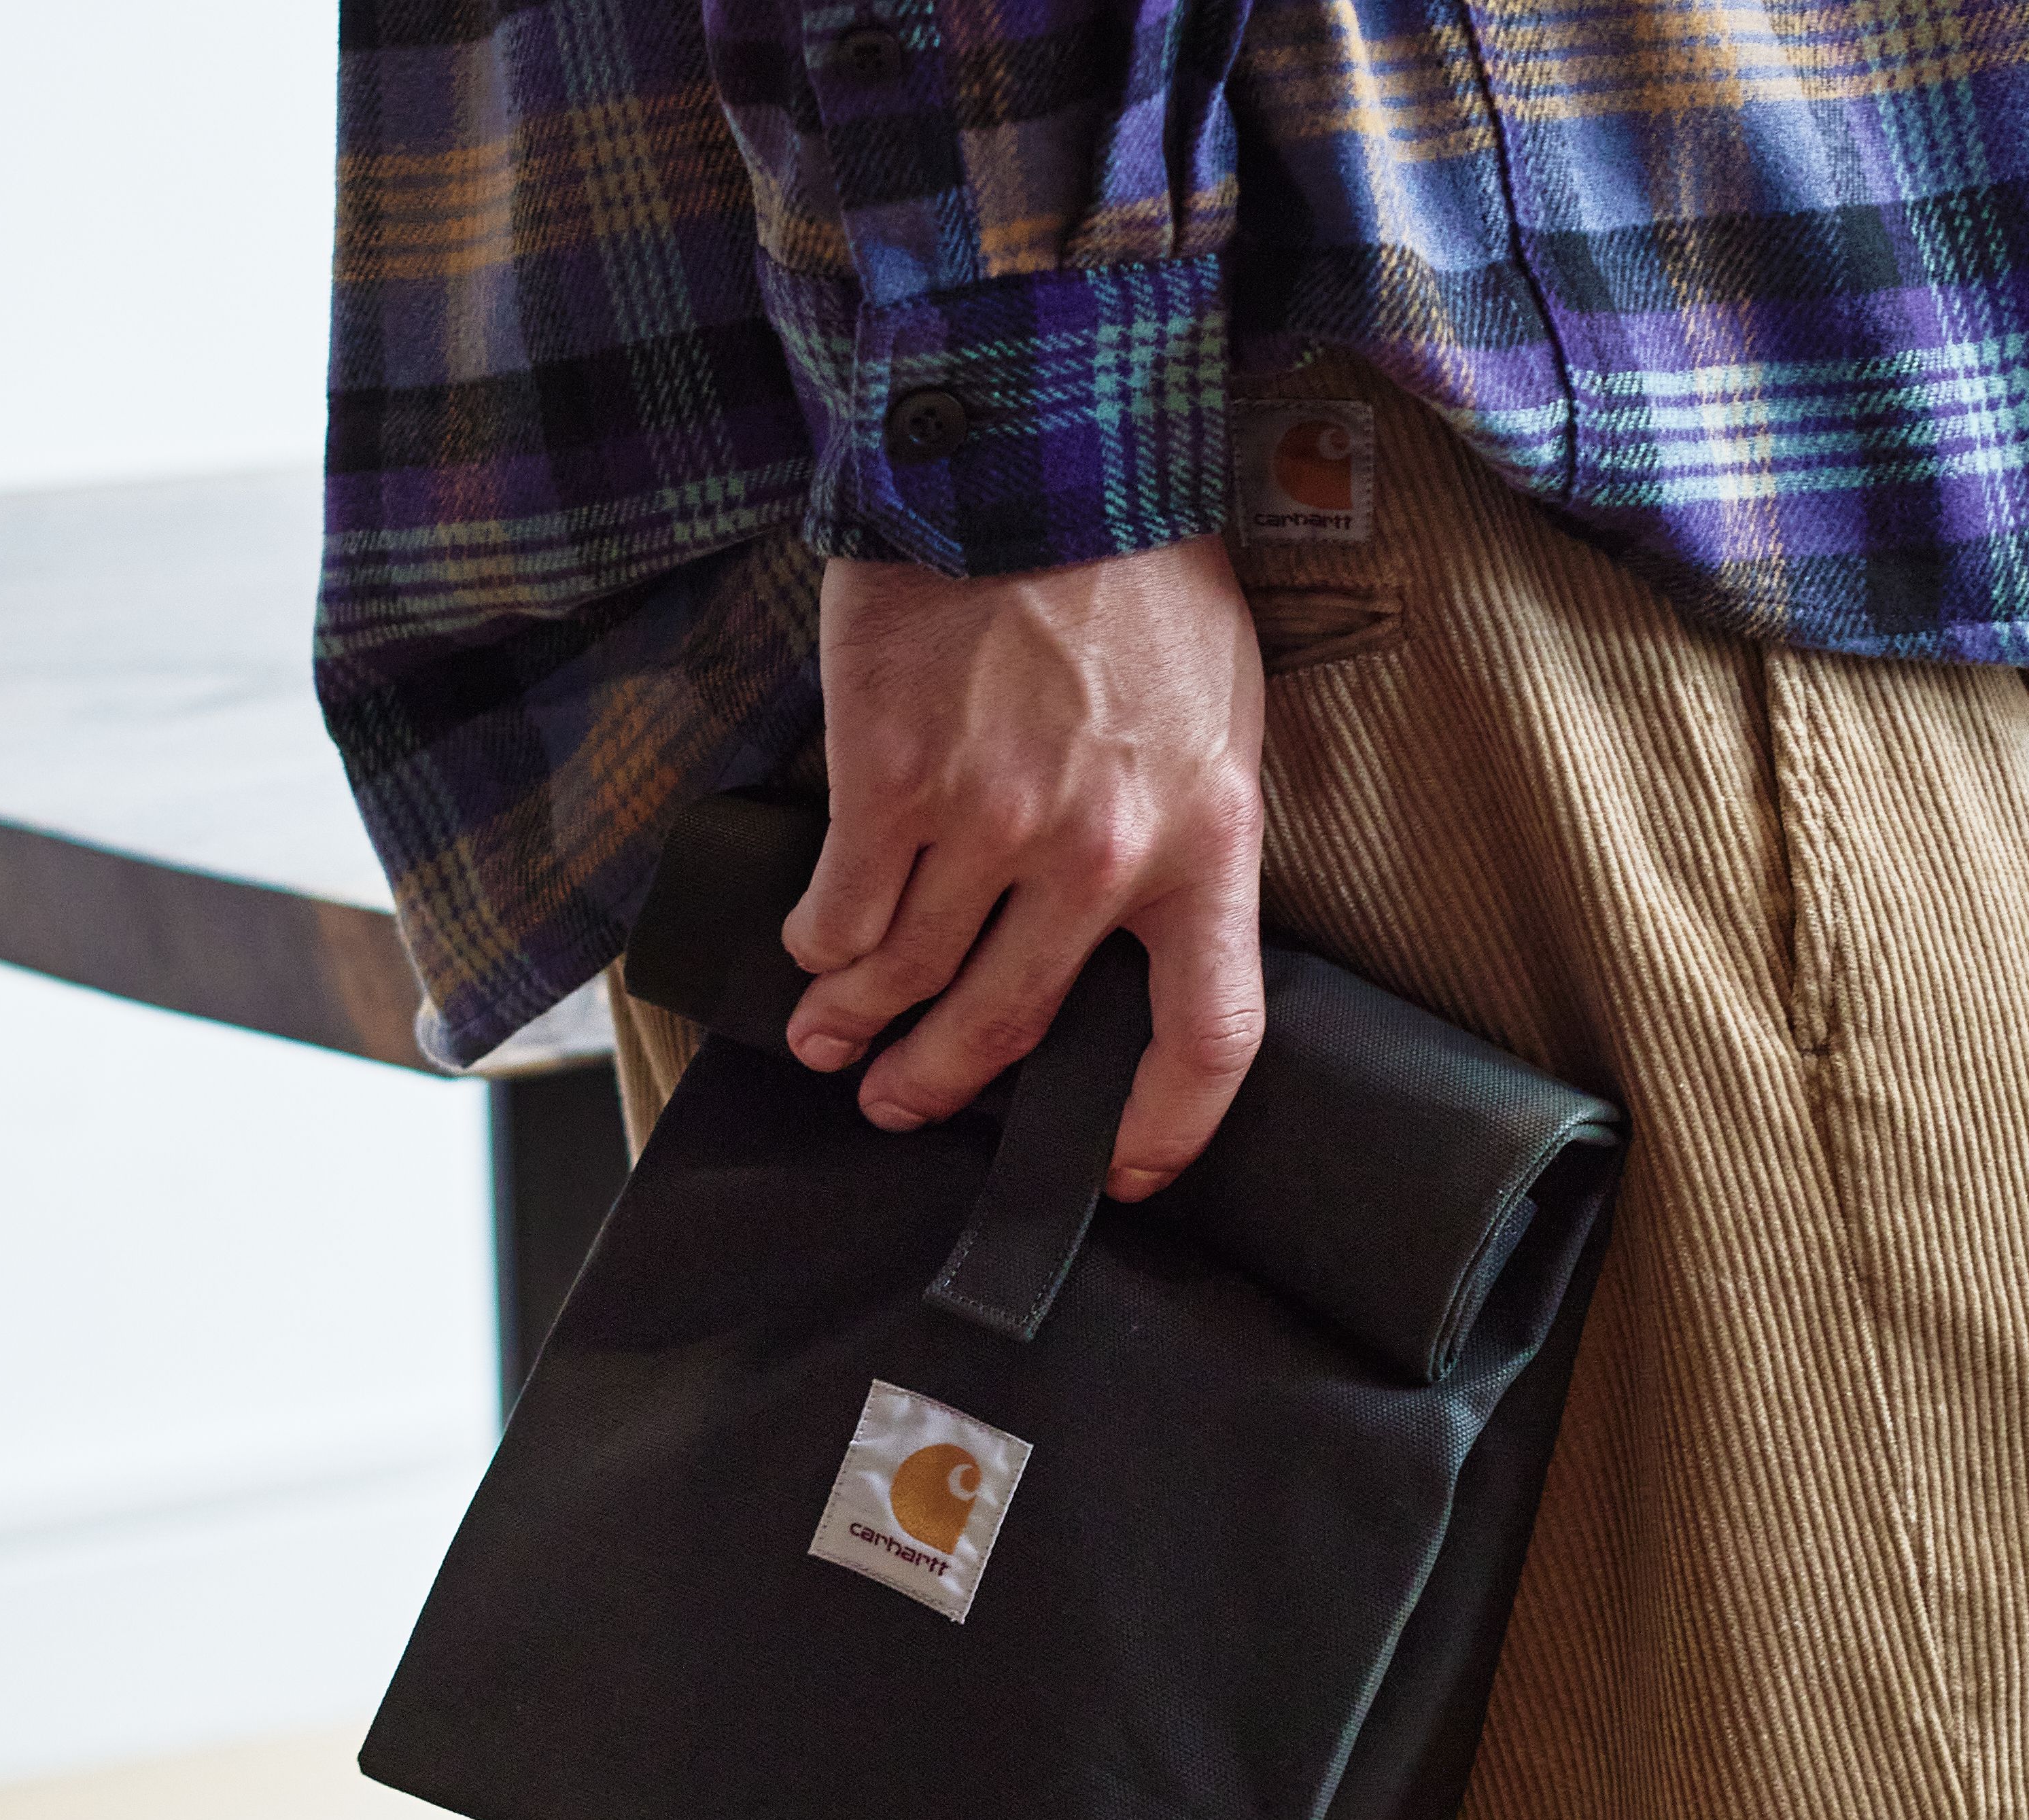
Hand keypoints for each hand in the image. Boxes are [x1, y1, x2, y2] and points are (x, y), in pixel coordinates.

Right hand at [781, 536, 1266, 1196]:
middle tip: (905, 1104)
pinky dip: (819, 946)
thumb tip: (1138, 927)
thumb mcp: (1219, 711)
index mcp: (1207, 842)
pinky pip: (844, 912)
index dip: (1170, 1127)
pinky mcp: (890, 785)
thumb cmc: (1139, 567)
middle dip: (946, 1082)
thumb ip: (1185, 829)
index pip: (1211, 1032)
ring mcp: (989, 826)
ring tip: (831, 1044)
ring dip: (858, 1028)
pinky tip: (809, 951)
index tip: (1125, 1170)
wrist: (1044, 441)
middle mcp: (1099, 857)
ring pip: (911, 980)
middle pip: (1017, 1027)